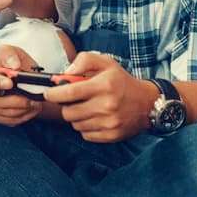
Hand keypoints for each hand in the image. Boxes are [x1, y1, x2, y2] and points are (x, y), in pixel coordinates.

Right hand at [0, 45, 43, 125]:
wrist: (26, 82)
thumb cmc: (18, 66)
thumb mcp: (17, 53)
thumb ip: (11, 53)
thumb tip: (12, 65)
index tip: (10, 83)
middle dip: (15, 102)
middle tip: (31, 100)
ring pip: (3, 113)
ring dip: (22, 110)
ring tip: (36, 104)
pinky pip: (8, 121)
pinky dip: (23, 117)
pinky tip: (31, 109)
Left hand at [43, 52, 158, 142]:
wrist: (147, 103)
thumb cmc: (121, 81)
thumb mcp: (105, 62)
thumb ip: (83, 61)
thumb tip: (64, 74)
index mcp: (104, 85)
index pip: (70, 93)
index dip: (54, 94)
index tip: (49, 93)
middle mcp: (107, 105)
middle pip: (68, 112)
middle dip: (65, 105)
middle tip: (73, 100)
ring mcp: (109, 123)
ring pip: (75, 124)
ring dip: (76, 116)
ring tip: (88, 107)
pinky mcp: (111, 136)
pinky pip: (85, 134)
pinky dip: (85, 127)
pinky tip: (95, 118)